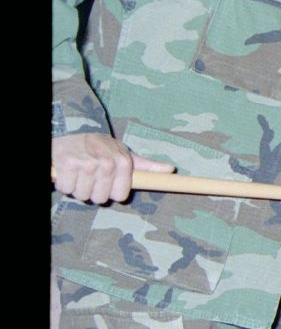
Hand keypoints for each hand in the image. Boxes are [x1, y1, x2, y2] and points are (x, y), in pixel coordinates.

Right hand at [51, 133, 174, 204]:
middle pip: (99, 198)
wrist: (74, 129)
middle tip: (90, 177)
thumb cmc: (102, 147)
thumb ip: (146, 166)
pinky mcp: (66, 164)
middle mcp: (106, 164)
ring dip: (77, 187)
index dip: (110, 192)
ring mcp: (86, 164)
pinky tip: (67, 171)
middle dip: (93, 191)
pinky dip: (63, 183)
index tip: (106, 182)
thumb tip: (170, 169)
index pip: (119, 196)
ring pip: (82, 195)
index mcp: (123, 163)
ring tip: (79, 173)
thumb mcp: (125, 154)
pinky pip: (65, 188)